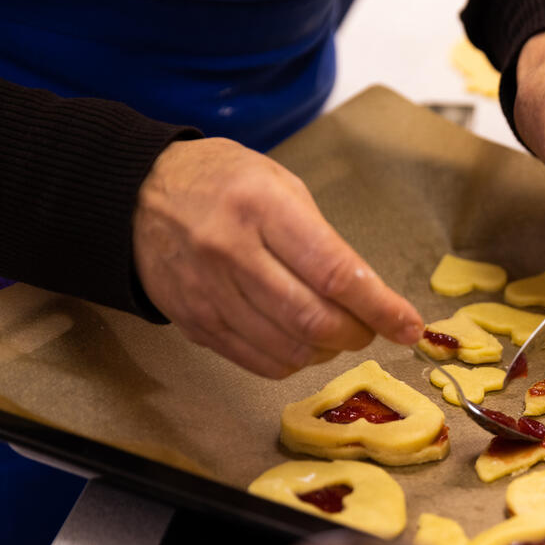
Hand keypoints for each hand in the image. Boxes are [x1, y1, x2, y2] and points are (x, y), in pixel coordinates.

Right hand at [133, 138, 423, 378]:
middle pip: (314, 319)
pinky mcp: (194, 322)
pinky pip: (257, 361)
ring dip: (327, 351)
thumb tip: (369, 296)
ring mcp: (209, 292)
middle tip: (370, 328)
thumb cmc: (224, 183)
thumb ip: (323, 240)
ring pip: (288, 349)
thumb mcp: (281, 185)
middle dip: (357, 334)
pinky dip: (293, 361)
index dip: (381, 308)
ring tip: (336, 334)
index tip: (409, 324)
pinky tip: (302, 344)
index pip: (336, 273)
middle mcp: (232, 252)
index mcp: (263, 207)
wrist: (136, 193)